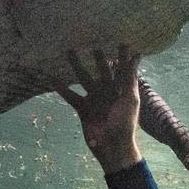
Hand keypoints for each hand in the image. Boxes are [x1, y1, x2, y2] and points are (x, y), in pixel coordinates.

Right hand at [56, 46, 142, 173]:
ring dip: (76, 66)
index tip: (121, 42)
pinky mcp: (82, 109)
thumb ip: (130, 77)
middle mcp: (107, 92)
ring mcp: (94, 100)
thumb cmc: (125, 123)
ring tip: (69, 52)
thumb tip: (136, 55)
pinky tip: (52, 78)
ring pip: (84, 79)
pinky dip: (61, 88)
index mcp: (121, 90)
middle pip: (101, 71)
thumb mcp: (130, 99)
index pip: (122, 69)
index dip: (122, 57)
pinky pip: (70, 96)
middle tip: (94, 45)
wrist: (113, 146)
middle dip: (98, 59)